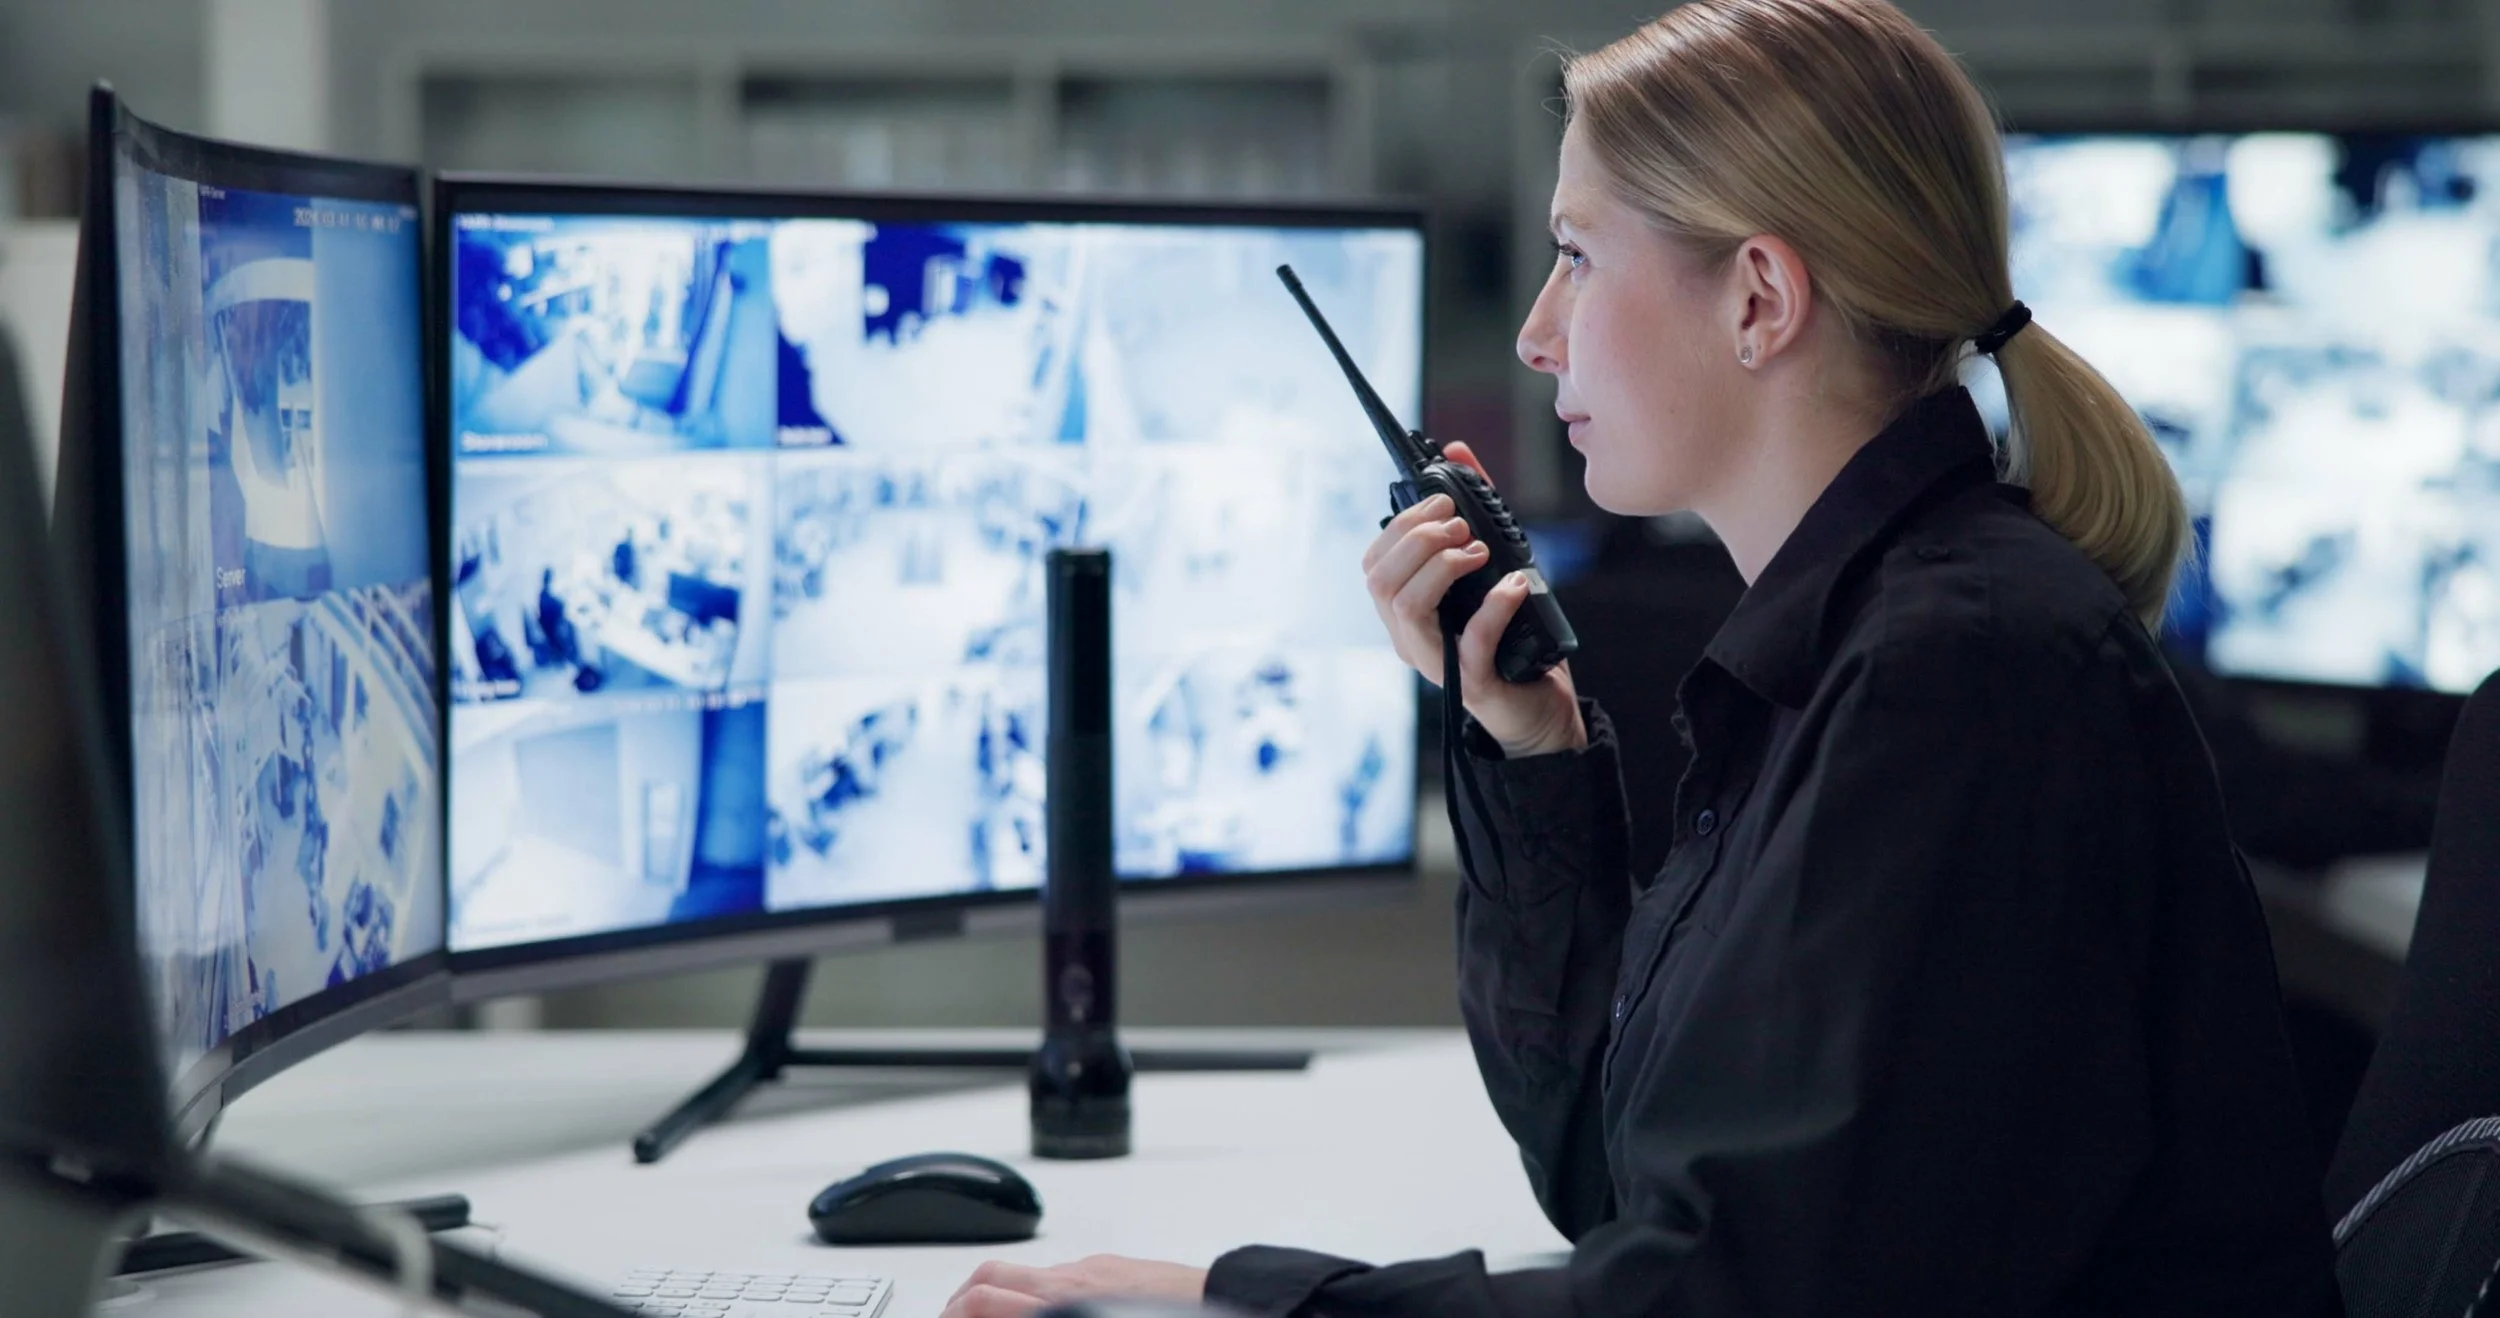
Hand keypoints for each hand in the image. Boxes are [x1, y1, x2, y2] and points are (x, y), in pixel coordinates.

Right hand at [941, 1255, 1208, 1317]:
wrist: (1229, 1306)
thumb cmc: (1176, 1317)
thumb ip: (1043, 1315)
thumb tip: (1011, 1310)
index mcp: (1059, 1305)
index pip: (979, 1302)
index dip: (951, 1314)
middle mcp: (1070, 1281)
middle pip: (988, 1276)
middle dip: (959, 1300)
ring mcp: (1092, 1269)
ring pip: (1025, 1272)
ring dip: (999, 1293)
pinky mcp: (1114, 1266)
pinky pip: (1063, 1272)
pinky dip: (1041, 1291)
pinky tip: (1054, 1312)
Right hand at [1362, 442, 1583, 757]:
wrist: (1540, 710)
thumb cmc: (1511, 639)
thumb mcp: (1491, 568)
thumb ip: (1472, 512)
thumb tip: (1456, 452)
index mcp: (1405, 612)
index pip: (1373, 562)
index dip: (1400, 525)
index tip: (1440, 500)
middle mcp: (1410, 638)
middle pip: (1380, 580)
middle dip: (1417, 539)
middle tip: (1459, 523)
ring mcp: (1437, 663)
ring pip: (1407, 607)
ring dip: (1441, 567)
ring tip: (1477, 550)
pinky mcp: (1474, 684)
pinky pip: (1470, 641)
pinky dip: (1494, 605)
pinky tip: (1515, 583)